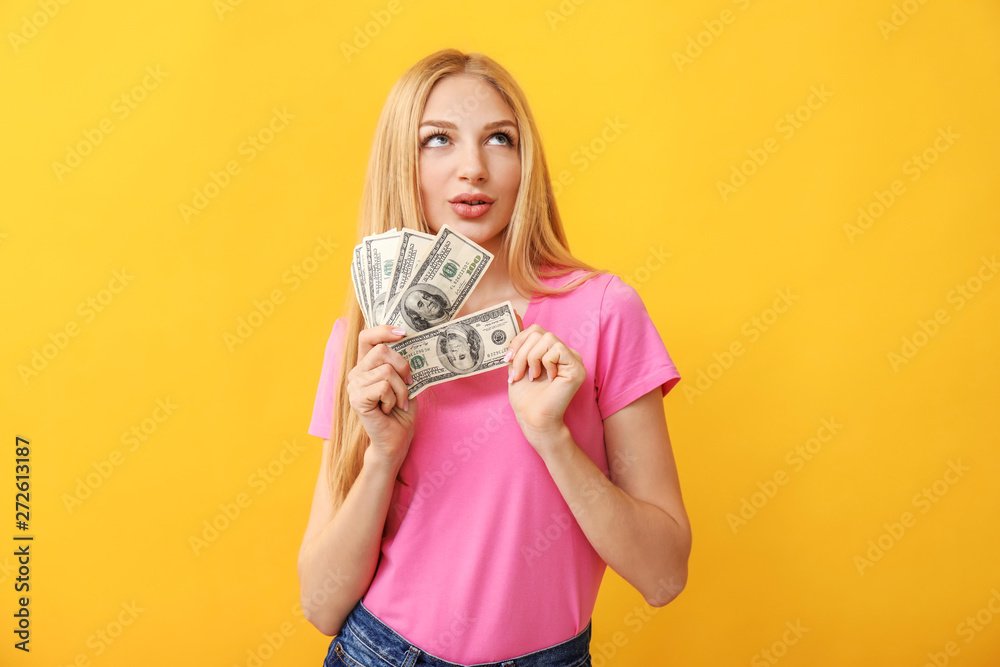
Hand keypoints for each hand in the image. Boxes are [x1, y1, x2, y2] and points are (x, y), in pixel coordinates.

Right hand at [347, 325, 418, 465]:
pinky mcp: (356, 399)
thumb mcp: (406, 380)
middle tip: (407, 385)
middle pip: (382, 351)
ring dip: (401, 389)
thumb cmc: (402, 410)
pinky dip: (393, 399)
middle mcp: (356, 372)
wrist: (397, 438)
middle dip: (403, 367)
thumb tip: (409, 341)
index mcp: (367, 365)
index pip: (367, 337)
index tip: (402, 332)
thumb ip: (402, 362)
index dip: (383, 330)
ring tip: (398, 402)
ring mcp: (354, 385)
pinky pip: (383, 387)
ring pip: (387, 371)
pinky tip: (389, 409)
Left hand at [505, 316, 585, 445]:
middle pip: (540, 332)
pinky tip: (547, 379)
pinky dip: (545, 363)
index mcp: (551, 351)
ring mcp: (573, 359)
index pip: (536, 330)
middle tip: (517, 373)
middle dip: (522, 352)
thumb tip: (514, 313)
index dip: (519, 340)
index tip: (507, 359)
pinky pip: (557, 350)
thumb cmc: (526, 396)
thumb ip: (519, 343)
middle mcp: (565, 352)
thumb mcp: (517, 364)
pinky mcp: (577, 367)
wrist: (533, 419)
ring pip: (547, 339)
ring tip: (531, 376)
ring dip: (531, 358)